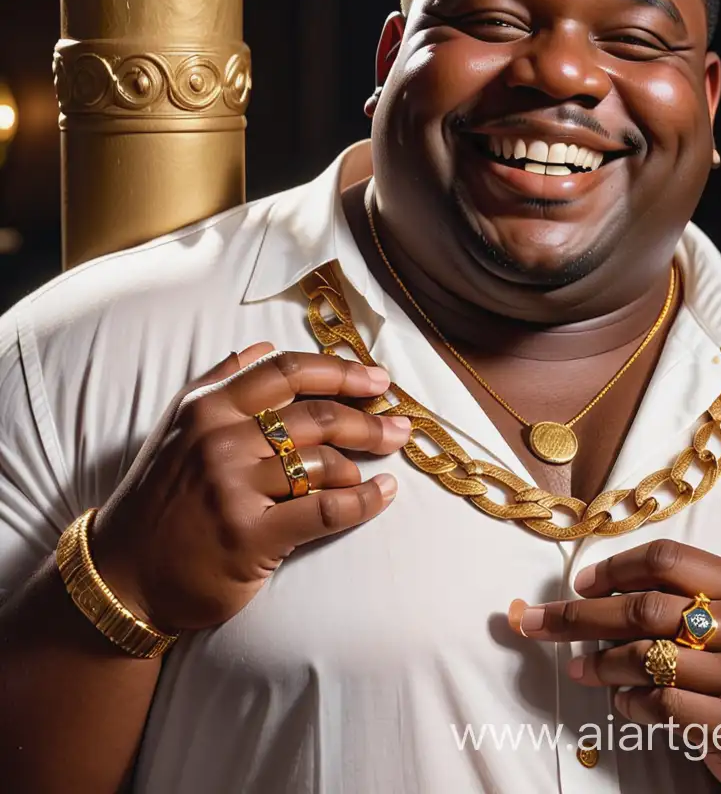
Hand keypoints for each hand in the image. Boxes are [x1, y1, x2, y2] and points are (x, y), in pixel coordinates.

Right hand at [90, 344, 410, 632]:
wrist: (122, 577)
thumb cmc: (159, 499)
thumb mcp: (176, 428)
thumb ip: (219, 380)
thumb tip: (263, 344)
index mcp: (207, 408)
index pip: (288, 372)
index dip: (341, 371)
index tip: (378, 380)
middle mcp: (219, 441)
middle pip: (318, 417)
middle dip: (369, 420)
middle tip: (399, 427)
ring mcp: (233, 489)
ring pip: (324, 462)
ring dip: (363, 463)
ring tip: (376, 468)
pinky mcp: (249, 537)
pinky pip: (326, 510)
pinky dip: (365, 501)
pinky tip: (383, 494)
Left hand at [510, 539, 720, 793]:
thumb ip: (707, 599)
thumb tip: (620, 595)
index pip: (668, 558)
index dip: (615, 567)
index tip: (582, 582)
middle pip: (643, 606)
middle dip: (578, 614)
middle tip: (537, 621)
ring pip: (645, 656)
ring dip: (600, 663)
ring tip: (580, 669)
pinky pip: (661, 706)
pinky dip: (631, 703)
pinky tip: (623, 703)